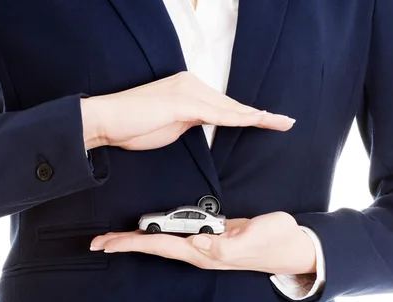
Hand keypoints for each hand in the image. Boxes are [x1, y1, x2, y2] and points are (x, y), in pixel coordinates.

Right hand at [80, 71, 294, 150]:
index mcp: (188, 88)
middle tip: (285, 122)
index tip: (268, 120)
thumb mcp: (170, 124)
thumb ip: (190, 121)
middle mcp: (190, 84)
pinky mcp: (181, 102)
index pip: (223, 104)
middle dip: (259, 115)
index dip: (246, 113)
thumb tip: (204, 123)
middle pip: (231, 104)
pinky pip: (216, 113)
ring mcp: (187, 91)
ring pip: (228, 107)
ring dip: (256, 116)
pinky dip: (237, 118)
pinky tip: (256, 120)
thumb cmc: (133, 126)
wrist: (107, 120)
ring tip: (280, 122)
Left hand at [90, 212, 316, 275]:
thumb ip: (222, 246)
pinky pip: (176, 232)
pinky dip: (158, 230)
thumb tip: (194, 244)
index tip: (106, 243)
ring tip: (114, 236)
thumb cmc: (274, 243)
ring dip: (137, 237)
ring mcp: (203, 243)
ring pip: (162, 240)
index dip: (131, 244)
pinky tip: (150, 228)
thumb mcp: (250, 242)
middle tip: (97, 241)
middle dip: (125, 242)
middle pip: (153, 246)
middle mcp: (198, 250)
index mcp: (202, 252)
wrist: (291, 245)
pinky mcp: (210, 234)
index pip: (158, 247)